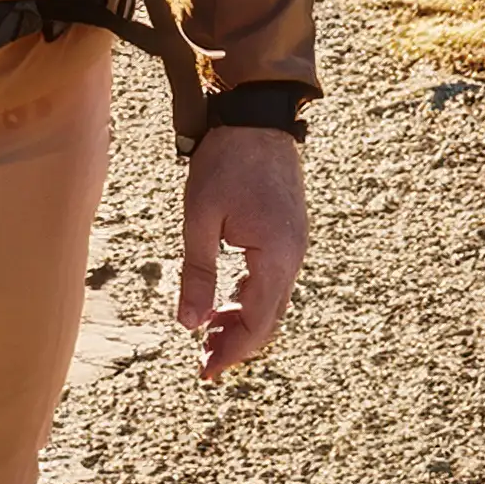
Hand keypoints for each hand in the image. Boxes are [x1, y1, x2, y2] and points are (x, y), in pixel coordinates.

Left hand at [177, 125, 307, 379]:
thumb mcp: (201, 216)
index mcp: (276, 257)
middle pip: (270, 319)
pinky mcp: (288, 231)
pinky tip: (225, 298)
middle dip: (237, 343)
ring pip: (272, 300)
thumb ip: (197, 273)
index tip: (204, 370)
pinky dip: (250, 296)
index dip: (231, 352)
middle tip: (203, 359)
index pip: (256, 323)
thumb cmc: (226, 159)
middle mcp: (293, 256)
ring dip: (243, 320)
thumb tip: (189, 325)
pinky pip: (274, 278)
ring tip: (209, 331)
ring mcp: (295, 243)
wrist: (258, 112)